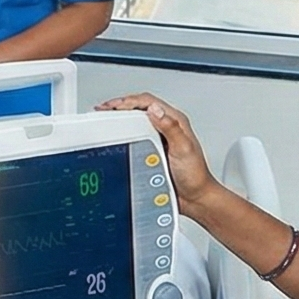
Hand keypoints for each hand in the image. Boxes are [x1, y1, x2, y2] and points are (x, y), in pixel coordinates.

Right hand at [98, 91, 217, 202]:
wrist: (194, 197)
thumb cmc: (194, 175)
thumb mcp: (183, 149)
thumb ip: (170, 128)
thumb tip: (155, 110)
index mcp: (176, 121)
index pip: (149, 102)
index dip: (128, 101)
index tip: (112, 106)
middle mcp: (167, 127)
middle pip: (140, 107)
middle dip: (120, 105)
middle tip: (103, 110)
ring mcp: (159, 137)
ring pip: (137, 119)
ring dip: (121, 117)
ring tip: (106, 117)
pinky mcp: (153, 148)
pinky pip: (136, 133)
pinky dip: (124, 130)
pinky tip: (117, 133)